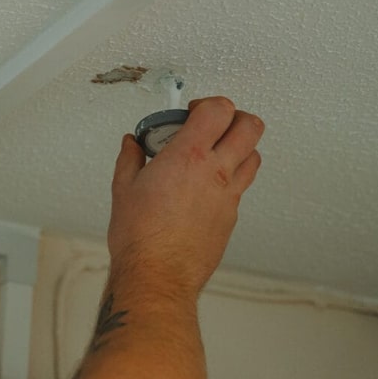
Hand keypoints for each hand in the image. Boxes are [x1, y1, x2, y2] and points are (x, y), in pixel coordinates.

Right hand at [107, 97, 262, 296]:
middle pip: (250, 126)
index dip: (208, 104)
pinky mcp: (231, 217)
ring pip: (254, 157)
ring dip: (239, 147)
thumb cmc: (140, 236)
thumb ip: (130, 158)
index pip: (219, 109)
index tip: (192, 112)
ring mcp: (228, 196)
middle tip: (214, 125)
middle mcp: (215, 172)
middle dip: (235, 117)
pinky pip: (241, 187)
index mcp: (189, 156)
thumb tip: (131, 145)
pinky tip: (208, 187)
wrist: (157, 274)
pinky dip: (230, 178)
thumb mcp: (124, 188)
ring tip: (216, 153)